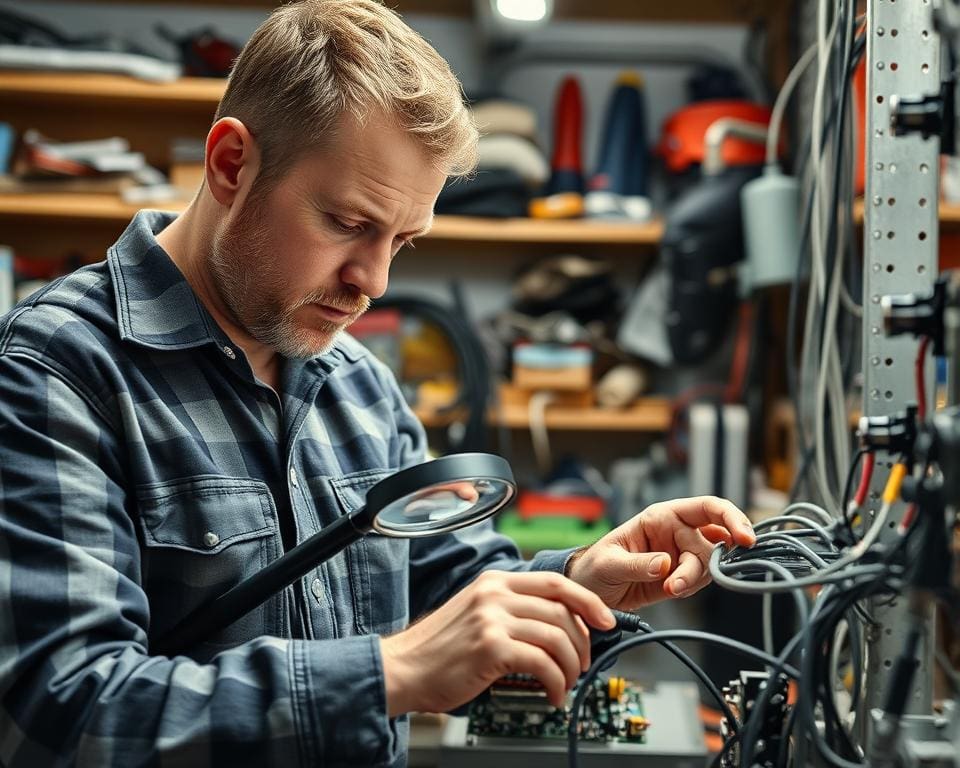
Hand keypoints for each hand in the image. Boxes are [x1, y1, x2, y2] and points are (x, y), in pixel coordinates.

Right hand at [379, 570, 614, 715]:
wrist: (401, 668)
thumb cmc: (437, 650)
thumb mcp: (475, 612)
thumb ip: (509, 609)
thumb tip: (556, 624)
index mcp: (494, 581)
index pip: (555, 582)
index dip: (587, 602)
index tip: (605, 620)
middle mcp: (494, 593)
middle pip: (562, 610)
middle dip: (582, 642)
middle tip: (582, 664)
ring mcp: (492, 618)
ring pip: (557, 636)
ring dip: (571, 666)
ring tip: (566, 684)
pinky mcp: (491, 646)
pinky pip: (543, 663)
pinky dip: (556, 682)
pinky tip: (553, 695)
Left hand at [565, 496, 754, 609]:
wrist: (588, 592)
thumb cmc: (595, 567)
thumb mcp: (609, 563)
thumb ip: (637, 564)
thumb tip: (664, 564)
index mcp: (661, 516)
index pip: (706, 507)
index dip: (731, 517)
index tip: (744, 538)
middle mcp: (677, 531)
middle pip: (712, 543)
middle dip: (702, 565)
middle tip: (680, 583)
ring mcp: (681, 554)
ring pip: (709, 564)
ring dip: (693, 580)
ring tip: (668, 588)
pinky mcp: (681, 576)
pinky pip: (700, 581)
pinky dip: (689, 588)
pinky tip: (669, 590)